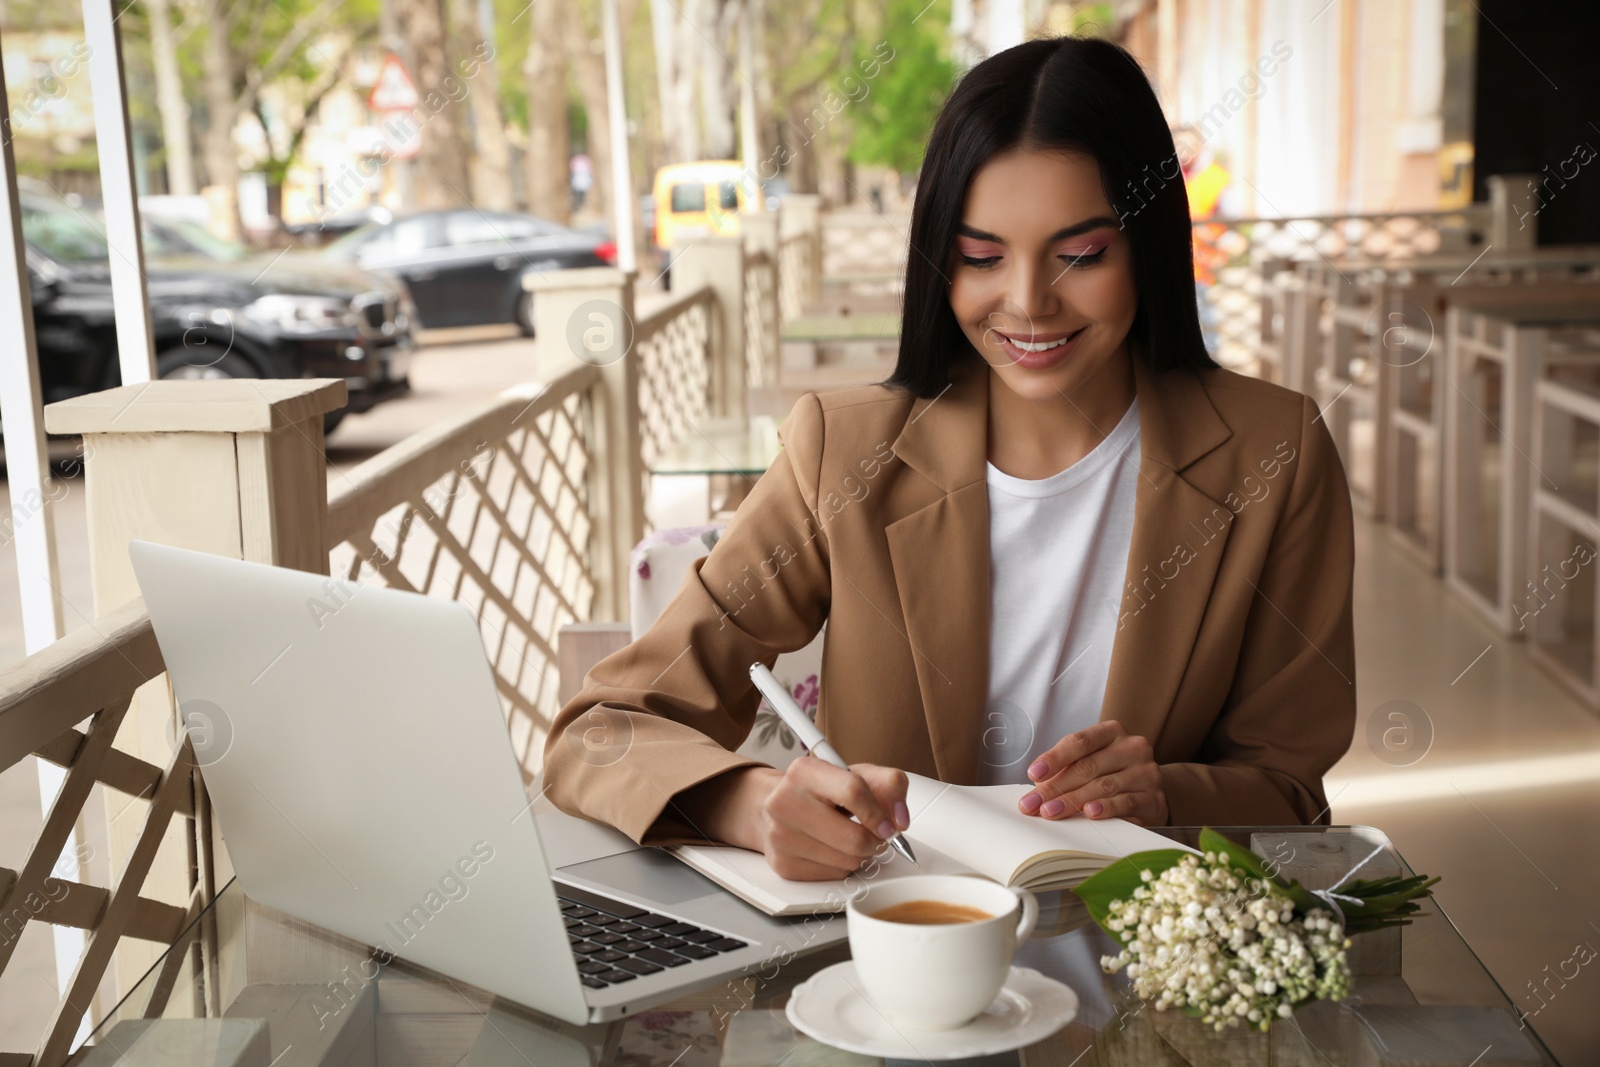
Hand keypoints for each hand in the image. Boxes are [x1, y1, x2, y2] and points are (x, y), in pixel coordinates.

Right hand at [695, 759, 910, 880]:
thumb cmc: (819, 791)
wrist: (772, 808)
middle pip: (853, 837)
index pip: (853, 791)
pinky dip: (841, 865)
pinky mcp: (783, 864)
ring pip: (847, 861)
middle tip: (874, 835)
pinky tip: (831, 849)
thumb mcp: (854, 774)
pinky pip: (833, 875)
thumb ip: (887, 784)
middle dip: (874, 841)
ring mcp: (780, 835)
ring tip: (847, 837)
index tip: (890, 825)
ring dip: (859, 854)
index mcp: (804, 771)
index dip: (879, 813)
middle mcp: (785, 801)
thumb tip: (901, 818)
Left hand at [1017, 721, 1166, 826]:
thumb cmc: (1112, 773)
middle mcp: (1132, 747)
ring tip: (1051, 811)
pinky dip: (1105, 809)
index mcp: (1112, 732)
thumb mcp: (1091, 761)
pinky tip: (1089, 813)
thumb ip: (1067, 768)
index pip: (1080, 742)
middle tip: (1033, 803)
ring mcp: (1145, 772)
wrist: (1150, 791)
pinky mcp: (1154, 798)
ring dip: (1072, 801)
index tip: (1034, 774)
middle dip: (1055, 787)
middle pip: (1087, 767)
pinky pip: (1125, 803)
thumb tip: (1036, 789)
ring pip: (1103, 786)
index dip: (1055, 758)